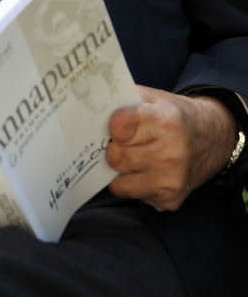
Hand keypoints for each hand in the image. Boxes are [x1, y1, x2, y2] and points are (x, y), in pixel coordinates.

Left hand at [106, 85, 236, 210]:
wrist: (211, 137)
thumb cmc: (172, 115)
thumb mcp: (153, 97)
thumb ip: (122, 99)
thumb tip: (85, 105)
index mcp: (165, 120)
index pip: (118, 128)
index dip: (111, 127)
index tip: (114, 125)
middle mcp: (172, 152)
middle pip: (115, 157)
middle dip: (113, 149)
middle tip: (122, 142)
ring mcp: (172, 179)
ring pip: (118, 182)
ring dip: (120, 170)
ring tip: (132, 156)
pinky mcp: (170, 199)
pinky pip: (132, 195)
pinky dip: (132, 183)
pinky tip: (145, 170)